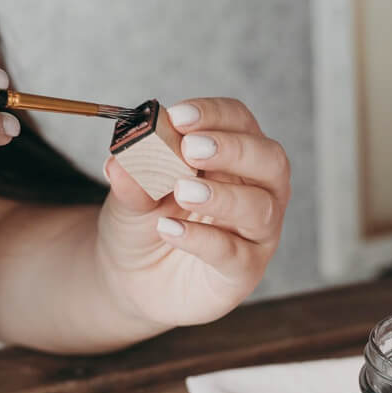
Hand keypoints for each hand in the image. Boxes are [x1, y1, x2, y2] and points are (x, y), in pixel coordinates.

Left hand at [94, 98, 287, 327]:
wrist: (131, 277)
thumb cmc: (143, 222)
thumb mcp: (129, 194)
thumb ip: (131, 177)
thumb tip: (122, 157)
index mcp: (233, 155)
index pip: (239, 121)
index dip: (214, 114)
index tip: (179, 116)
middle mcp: (256, 189)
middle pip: (269, 159)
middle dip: (233, 148)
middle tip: (191, 148)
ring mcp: (254, 231)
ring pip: (259, 207)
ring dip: (222, 195)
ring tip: (182, 191)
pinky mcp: (244, 270)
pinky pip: (234, 253)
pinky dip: (202, 239)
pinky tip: (170, 229)